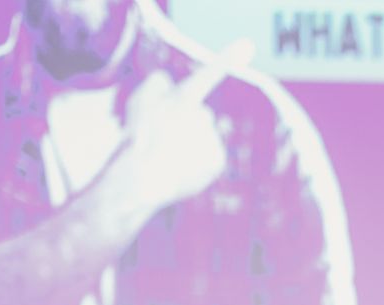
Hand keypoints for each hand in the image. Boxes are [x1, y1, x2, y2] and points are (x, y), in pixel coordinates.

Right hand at [111, 43, 249, 215]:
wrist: (141, 179)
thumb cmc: (136, 137)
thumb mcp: (138, 100)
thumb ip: (157, 82)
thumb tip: (171, 82)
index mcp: (184, 98)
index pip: (208, 74)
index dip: (227, 59)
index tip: (247, 46)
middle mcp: (204, 116)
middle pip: (201, 112)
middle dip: (187, 120)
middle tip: (164, 134)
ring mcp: (212, 139)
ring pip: (204, 134)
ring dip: (191, 140)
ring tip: (169, 153)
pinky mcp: (217, 161)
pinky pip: (210, 153)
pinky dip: (197, 158)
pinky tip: (180, 164)